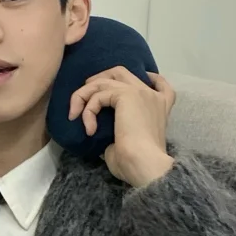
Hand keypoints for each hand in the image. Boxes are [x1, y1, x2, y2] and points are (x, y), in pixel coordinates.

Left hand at [68, 67, 175, 187]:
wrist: (145, 164)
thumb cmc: (137, 162)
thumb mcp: (128, 142)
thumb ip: (118, 130)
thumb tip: (99, 133)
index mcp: (159, 107)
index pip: (158, 83)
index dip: (144, 77)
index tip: (126, 83)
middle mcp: (152, 96)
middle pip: (121, 72)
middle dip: (99, 79)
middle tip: (86, 97)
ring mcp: (140, 92)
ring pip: (104, 81)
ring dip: (84, 95)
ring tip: (75, 114)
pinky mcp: (126, 95)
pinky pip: (98, 95)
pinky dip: (88, 110)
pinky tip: (89, 129)